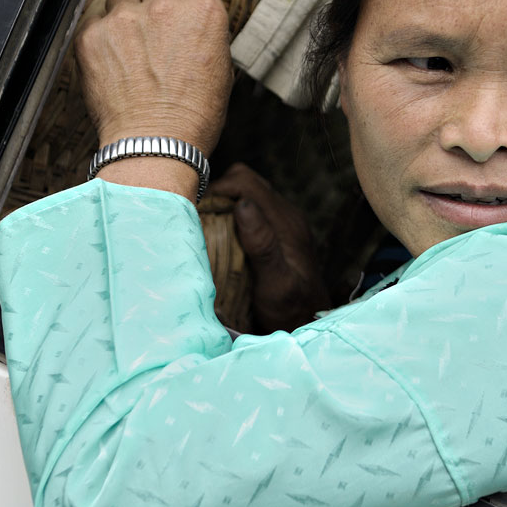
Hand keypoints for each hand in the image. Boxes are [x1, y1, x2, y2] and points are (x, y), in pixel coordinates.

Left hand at [75, 0, 233, 155]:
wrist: (154, 145)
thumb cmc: (193, 117)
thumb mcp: (220, 66)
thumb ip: (205, 29)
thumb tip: (193, 13)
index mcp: (203, 12)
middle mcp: (165, 7)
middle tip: (155, 27)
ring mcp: (125, 19)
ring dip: (127, 10)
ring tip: (132, 44)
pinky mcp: (92, 35)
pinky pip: (95, 18)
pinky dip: (103, 34)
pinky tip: (115, 60)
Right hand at [210, 164, 330, 332]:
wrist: (310, 324)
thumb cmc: (292, 310)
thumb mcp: (276, 284)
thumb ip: (262, 244)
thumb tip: (243, 206)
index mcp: (286, 221)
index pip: (246, 183)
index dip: (217, 190)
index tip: (197, 212)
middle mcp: (286, 215)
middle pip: (245, 182)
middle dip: (218, 194)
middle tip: (199, 219)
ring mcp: (282, 222)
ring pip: (245, 194)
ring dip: (223, 205)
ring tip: (206, 228)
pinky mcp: (276, 232)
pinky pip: (249, 211)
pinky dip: (231, 217)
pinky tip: (221, 239)